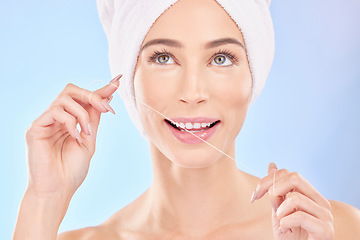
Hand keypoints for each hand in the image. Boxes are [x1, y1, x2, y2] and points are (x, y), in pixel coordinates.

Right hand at [25, 74, 120, 198]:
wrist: (58, 190)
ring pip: (65, 98)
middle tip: (107, 109)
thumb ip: (94, 118)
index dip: (100, 90)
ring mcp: (45, 121)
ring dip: (83, 113)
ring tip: (88, 133)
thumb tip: (106, 97)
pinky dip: (71, 121)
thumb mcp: (90, 139)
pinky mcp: (36, 127)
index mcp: (69, 120)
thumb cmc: (72, 169)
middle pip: (71, 90)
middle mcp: (56, 118)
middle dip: (93, 96)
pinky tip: (76, 136)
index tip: (117, 82)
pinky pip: (56, 111)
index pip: (83, 98)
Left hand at [251, 163, 333, 239]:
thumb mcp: (279, 212)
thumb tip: (272, 165)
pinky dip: (286, 222)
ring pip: (295, 198)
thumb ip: (277, 191)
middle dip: (273, 188)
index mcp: (310, 195)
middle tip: (266, 203)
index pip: (288, 174)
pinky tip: (286, 229)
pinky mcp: (326, 230)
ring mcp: (325, 215)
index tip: (255, 195)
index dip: (267, 180)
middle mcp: (320, 202)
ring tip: (281, 222)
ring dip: (280, 211)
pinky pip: (300, 216)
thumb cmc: (292, 237)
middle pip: (294, 177)